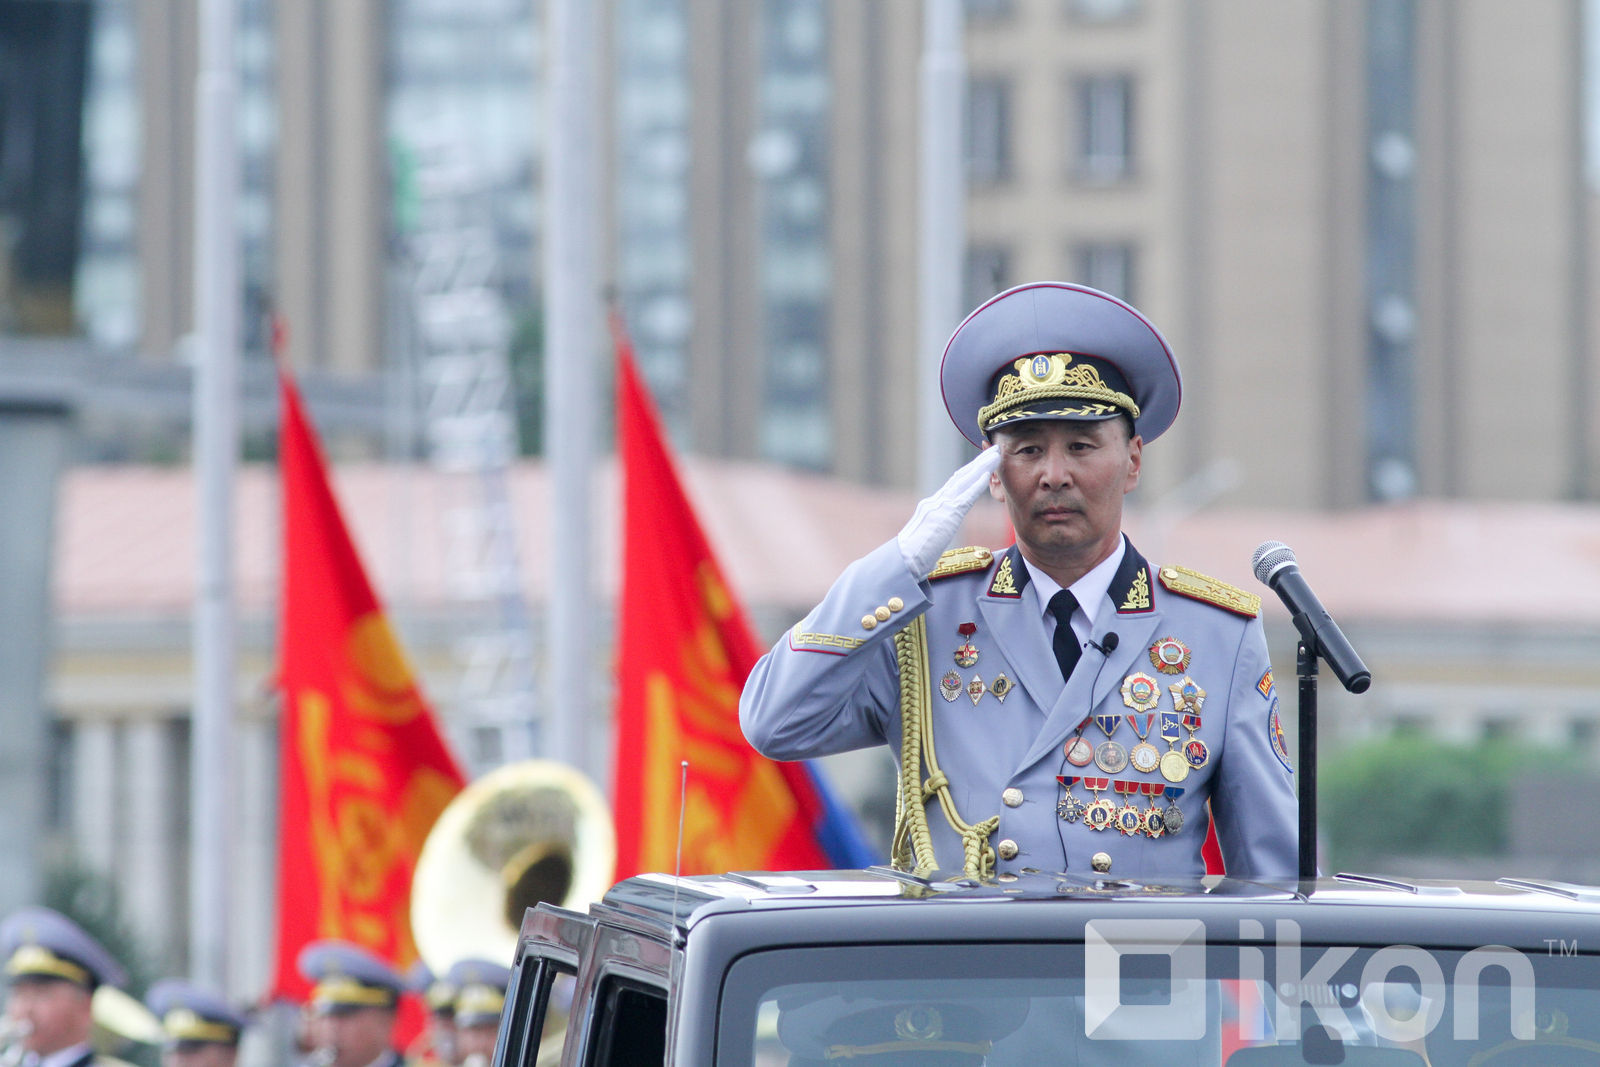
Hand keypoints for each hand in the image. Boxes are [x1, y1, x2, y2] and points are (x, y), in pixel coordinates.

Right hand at [897, 448, 1000, 576]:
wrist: (903, 562)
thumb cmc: (912, 558)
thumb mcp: (926, 539)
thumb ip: (935, 531)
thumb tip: (939, 535)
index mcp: (931, 507)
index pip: (953, 485)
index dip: (968, 472)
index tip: (981, 462)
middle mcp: (935, 501)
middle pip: (960, 476)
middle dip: (978, 462)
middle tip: (993, 450)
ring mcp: (939, 506)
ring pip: (964, 480)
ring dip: (982, 466)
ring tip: (996, 454)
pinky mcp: (946, 515)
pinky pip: (965, 496)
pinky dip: (977, 484)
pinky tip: (987, 474)